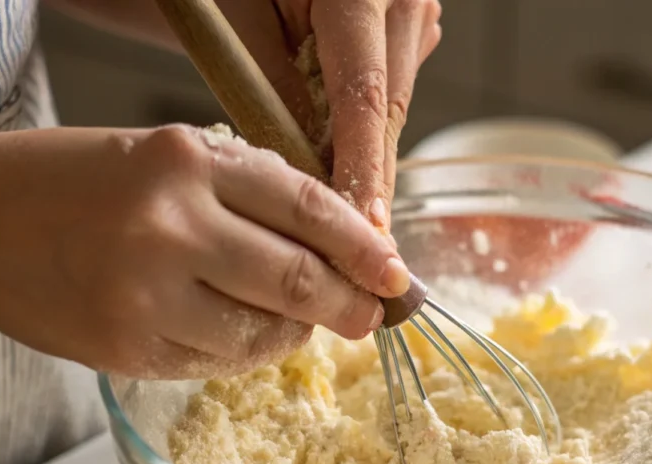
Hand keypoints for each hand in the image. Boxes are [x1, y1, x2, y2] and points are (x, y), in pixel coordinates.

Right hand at [0, 125, 410, 378]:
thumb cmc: (74, 183)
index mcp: (185, 160)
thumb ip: (248, 198)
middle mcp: (169, 228)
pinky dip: (246, 352)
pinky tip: (238, 332)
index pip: (308, 207)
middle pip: (297, 282)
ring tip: (293, 320)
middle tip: (371, 316)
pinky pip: (220, 363)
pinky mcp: (129, 352)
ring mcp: (146, 298)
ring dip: (295, 333)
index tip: (396, 274)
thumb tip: (339, 252)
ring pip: (265, 336)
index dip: (364, 247)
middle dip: (350, 306)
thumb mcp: (166, 160)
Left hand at [224, 0, 441, 223]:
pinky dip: (361, 130)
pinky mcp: (405, 25)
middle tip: (358, 251)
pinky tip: (345, 168)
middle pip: (387, 109)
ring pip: (389, 105)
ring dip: (363, 159)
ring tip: (348, 223)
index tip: (364, 227)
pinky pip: (386, 90)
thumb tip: (308, 179)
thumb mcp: (239, 26)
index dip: (364, 170)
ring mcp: (412, 10)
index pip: (365, 97)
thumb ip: (277, 98)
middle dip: (369, 181)